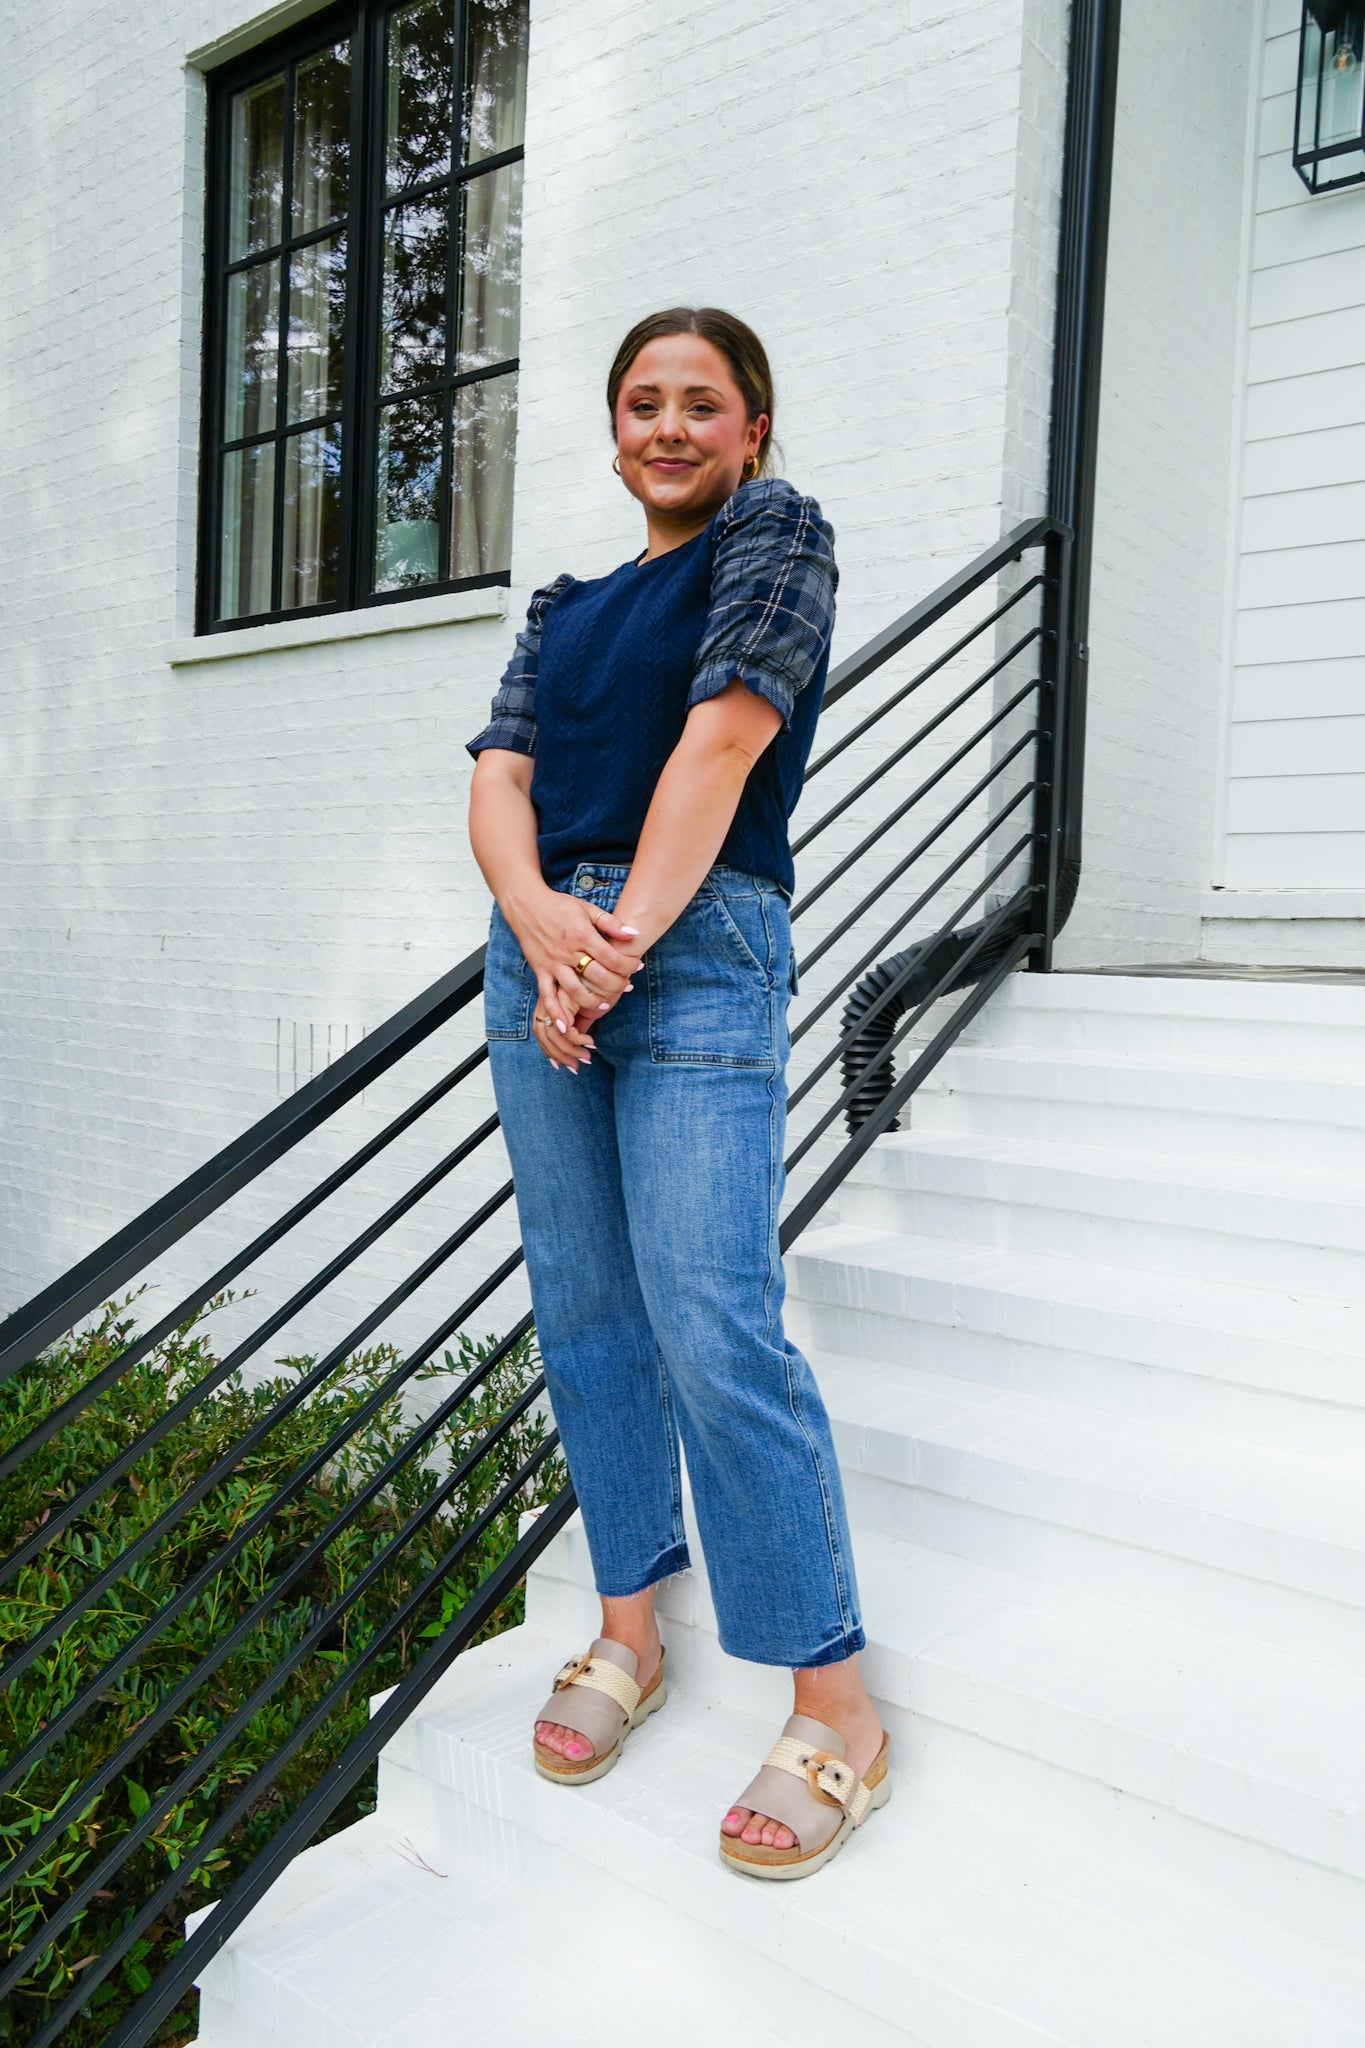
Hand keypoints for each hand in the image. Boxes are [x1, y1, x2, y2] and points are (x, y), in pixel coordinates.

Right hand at [507, 887, 643, 1073]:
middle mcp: (567, 951)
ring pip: (575, 990)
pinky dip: (556, 1013)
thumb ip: (610, 922)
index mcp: (581, 935)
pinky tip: (566, 1026)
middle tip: (627, 986)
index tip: (637, 966)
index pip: (611, 957)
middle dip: (616, 985)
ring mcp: (553, 964)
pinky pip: (547, 996)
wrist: (526, 905)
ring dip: (593, 1001)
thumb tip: (634, 933)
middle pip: (597, 976)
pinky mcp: (540, 971)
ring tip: (605, 1004)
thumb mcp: (587, 908)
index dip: (628, 965)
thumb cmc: (559, 906)